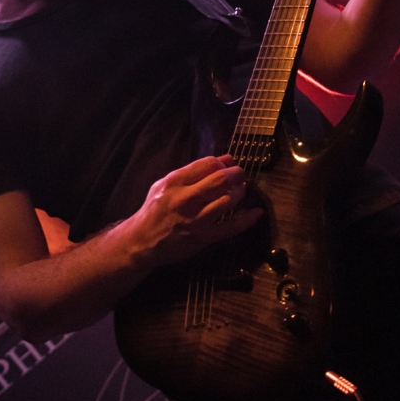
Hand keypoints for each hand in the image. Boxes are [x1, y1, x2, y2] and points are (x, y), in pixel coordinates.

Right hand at [127, 155, 261, 266]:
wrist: (142, 241)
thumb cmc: (155, 210)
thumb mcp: (165, 185)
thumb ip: (192, 172)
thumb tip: (224, 160)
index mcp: (174, 182)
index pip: (207, 164)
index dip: (222, 162)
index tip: (228, 164)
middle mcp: (185, 199)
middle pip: (220, 180)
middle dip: (236, 173)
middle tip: (240, 174)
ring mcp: (195, 219)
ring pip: (228, 200)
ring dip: (240, 192)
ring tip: (241, 190)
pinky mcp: (204, 237)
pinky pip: (231, 227)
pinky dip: (248, 219)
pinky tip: (256, 212)